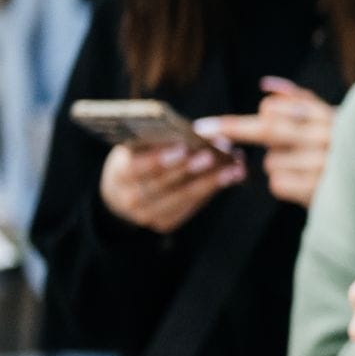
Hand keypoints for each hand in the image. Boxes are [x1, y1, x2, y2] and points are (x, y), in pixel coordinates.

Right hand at [99, 137, 244, 233]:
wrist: (124, 191)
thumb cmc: (138, 157)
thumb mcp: (139, 145)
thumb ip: (159, 139)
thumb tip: (197, 132)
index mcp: (119, 174)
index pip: (136, 168)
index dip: (159, 159)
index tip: (183, 147)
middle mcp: (130, 199)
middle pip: (164, 184)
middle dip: (192, 168)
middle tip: (215, 154)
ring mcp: (147, 215)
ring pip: (183, 196)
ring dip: (212, 180)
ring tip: (235, 166)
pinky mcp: (164, 223)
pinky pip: (192, 205)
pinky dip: (213, 189)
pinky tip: (232, 177)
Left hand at [202, 77, 335, 207]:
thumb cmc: (351, 147)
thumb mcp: (332, 119)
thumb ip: (302, 100)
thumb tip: (266, 85)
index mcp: (330, 115)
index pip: (276, 110)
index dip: (246, 120)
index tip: (209, 125)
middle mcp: (329, 136)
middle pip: (268, 130)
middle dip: (232, 129)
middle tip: (203, 129)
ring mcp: (324, 164)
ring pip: (271, 162)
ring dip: (279, 166)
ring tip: (304, 168)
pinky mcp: (319, 190)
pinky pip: (279, 183)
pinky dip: (286, 185)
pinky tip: (305, 184)